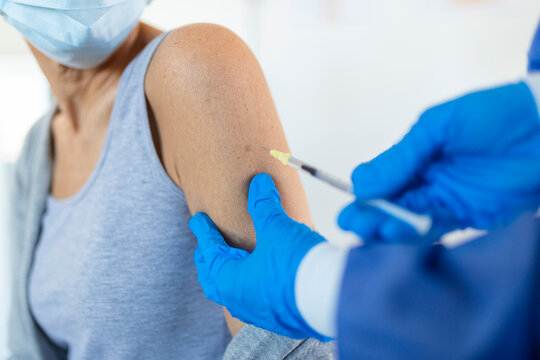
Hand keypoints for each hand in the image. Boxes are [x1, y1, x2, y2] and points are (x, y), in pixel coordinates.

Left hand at [189, 173, 327, 339]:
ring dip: (227, 276)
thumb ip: (264, 205)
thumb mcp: (277, 228)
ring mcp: (259, 313)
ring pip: (233, 294)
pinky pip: (254, 301)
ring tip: (229, 262)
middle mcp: (240, 301)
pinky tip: (259, 279)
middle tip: (205, 246)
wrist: (332, 298)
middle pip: (214, 280)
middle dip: (208, 261)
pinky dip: (248, 286)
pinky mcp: (279, 318)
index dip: (204, 232)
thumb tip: (259, 183)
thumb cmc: (297, 266)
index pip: (210, 251)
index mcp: (231, 280)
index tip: (198, 220)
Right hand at [339, 81, 539, 241]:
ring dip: (388, 227)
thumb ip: (400, 157)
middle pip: (391, 204)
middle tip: (351, 224)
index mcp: (416, 157)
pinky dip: (416, 233)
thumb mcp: (438, 127)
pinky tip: (397, 233)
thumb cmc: (495, 115)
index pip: (382, 180)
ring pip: (409, 219)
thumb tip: (360, 181)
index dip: (364, 195)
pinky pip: (436, 228)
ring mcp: (447, 200)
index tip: (351, 205)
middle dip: (369, 215)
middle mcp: (427, 181)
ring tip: (369, 232)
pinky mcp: (469, 217)